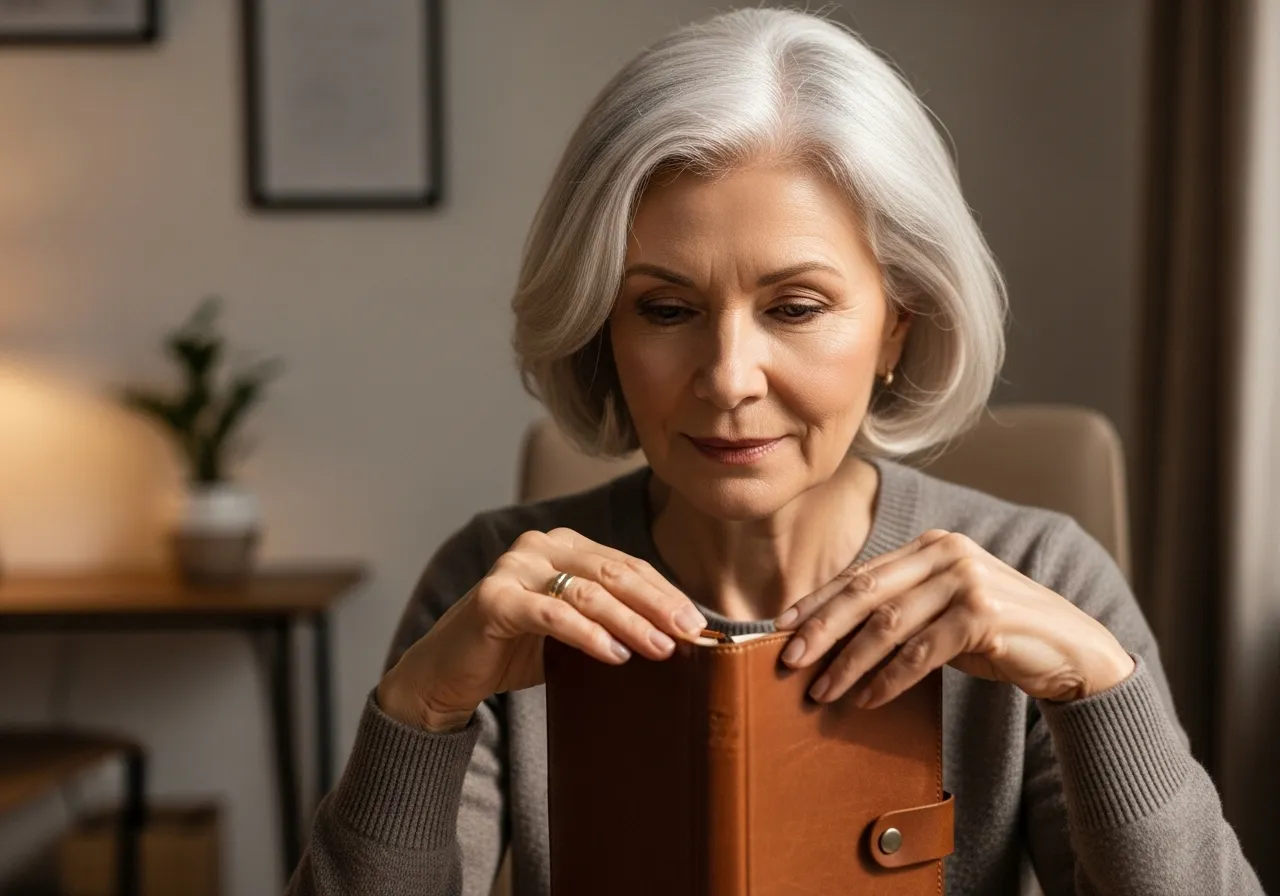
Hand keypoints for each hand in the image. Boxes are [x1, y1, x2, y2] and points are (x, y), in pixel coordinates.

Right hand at [377, 528, 707, 730]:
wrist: (449, 672)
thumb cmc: (516, 650)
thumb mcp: (573, 632)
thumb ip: (611, 623)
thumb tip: (675, 639)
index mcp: (564, 546)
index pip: (626, 565)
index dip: (664, 593)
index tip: (697, 623)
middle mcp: (540, 546)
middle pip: (613, 573)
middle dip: (657, 605)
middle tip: (689, 634)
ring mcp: (514, 568)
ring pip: (587, 592)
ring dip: (630, 622)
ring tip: (661, 649)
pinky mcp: (494, 598)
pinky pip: (551, 613)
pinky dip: (587, 634)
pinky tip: (615, 654)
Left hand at [773, 530, 1135, 707]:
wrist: (1072, 652)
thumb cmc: (997, 635)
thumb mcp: (942, 613)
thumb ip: (900, 611)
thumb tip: (829, 634)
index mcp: (932, 545)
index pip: (862, 573)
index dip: (818, 600)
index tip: (782, 625)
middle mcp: (947, 553)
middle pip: (866, 592)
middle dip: (821, 628)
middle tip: (788, 658)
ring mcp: (967, 580)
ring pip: (888, 624)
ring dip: (848, 662)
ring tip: (821, 691)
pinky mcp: (983, 615)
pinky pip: (921, 652)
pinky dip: (889, 679)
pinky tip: (867, 699)